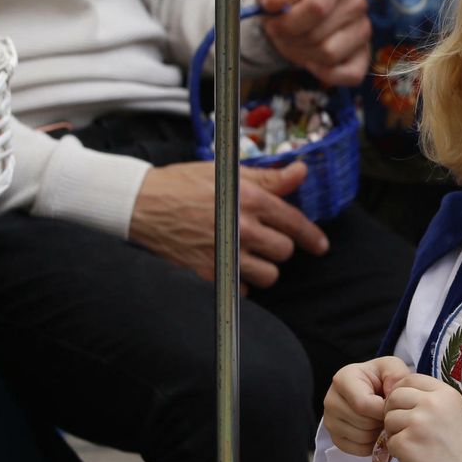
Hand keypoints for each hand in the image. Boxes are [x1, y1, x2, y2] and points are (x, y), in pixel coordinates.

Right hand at [128, 160, 328, 287]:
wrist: (141, 205)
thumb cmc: (184, 184)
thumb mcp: (228, 173)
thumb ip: (269, 178)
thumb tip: (301, 171)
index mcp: (250, 201)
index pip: (295, 223)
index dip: (312, 237)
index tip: (320, 245)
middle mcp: (242, 230)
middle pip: (284, 251)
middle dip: (278, 246)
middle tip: (261, 239)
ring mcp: (225, 255)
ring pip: (268, 275)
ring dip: (262, 267)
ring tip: (246, 255)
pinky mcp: (209, 275)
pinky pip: (242, 290)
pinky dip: (238, 282)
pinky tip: (227, 266)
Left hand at [257, 0, 371, 87]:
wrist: (300, 13)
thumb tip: (274, 2)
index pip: (317, 8)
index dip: (289, 23)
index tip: (273, 25)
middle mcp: (357, 3)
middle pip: (318, 35)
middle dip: (292, 40)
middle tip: (282, 35)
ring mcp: (364, 29)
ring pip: (329, 55)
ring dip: (304, 56)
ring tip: (297, 44)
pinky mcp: (365, 55)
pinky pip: (349, 75)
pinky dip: (325, 74)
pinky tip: (313, 62)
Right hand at [324, 356, 414, 454]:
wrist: (374, 389)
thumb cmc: (383, 378)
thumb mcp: (393, 368)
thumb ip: (397, 376)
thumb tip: (393, 397)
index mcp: (343, 379)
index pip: (362, 404)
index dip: (384, 409)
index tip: (393, 405)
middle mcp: (331, 400)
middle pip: (362, 422)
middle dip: (382, 421)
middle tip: (389, 413)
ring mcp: (330, 421)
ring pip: (361, 437)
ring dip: (378, 432)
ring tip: (382, 420)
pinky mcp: (335, 438)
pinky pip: (357, 449)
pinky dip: (372, 444)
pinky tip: (376, 431)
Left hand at [384, 374, 461, 461]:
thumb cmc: (460, 443)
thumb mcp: (452, 408)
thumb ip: (430, 398)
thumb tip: (399, 393)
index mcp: (443, 392)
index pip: (410, 379)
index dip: (401, 391)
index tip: (405, 405)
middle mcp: (430, 403)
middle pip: (394, 397)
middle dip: (394, 411)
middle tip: (405, 426)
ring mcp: (417, 422)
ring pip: (389, 419)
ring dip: (395, 432)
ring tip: (413, 442)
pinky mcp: (406, 443)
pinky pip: (390, 441)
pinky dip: (398, 450)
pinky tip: (414, 455)